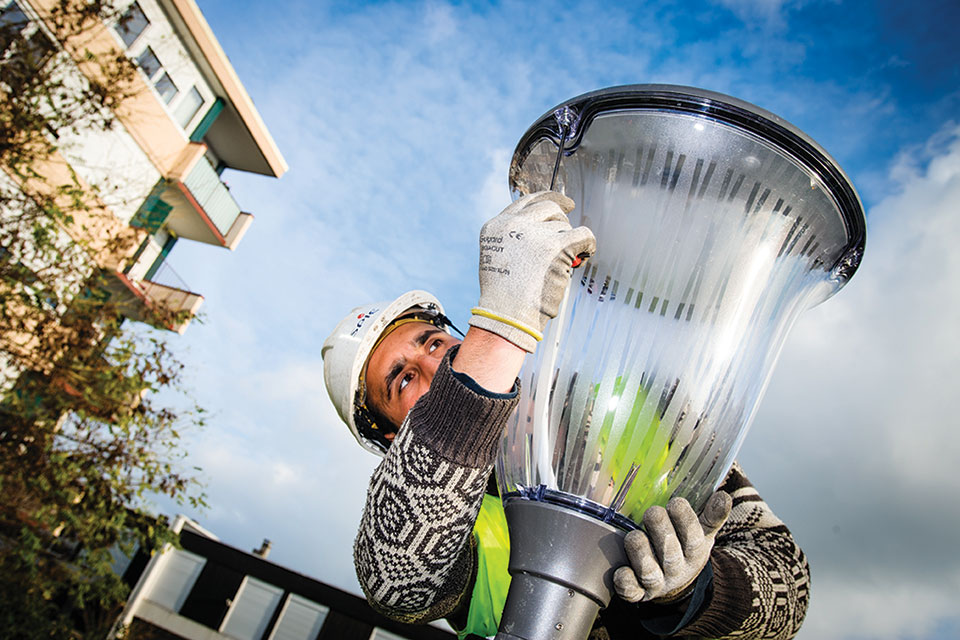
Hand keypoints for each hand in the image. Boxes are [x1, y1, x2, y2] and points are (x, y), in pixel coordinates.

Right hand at [468, 191, 595, 352]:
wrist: (507, 315)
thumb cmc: (506, 297)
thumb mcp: (499, 258)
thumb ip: (515, 239)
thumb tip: (545, 228)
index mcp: (496, 226)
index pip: (526, 201)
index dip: (549, 200)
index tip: (565, 203)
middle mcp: (513, 225)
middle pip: (549, 209)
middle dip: (562, 222)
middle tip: (568, 239)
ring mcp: (535, 234)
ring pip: (565, 226)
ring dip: (569, 243)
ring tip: (562, 265)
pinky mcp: (556, 246)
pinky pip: (583, 235)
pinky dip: (588, 245)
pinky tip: (584, 256)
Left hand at [613, 491, 731, 602]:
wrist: (677, 582)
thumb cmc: (686, 546)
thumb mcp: (703, 531)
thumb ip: (713, 515)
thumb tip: (724, 496)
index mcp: (694, 551)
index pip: (693, 537)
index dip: (684, 519)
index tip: (676, 503)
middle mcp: (676, 569)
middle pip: (670, 553)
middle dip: (660, 529)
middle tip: (653, 513)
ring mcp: (657, 581)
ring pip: (649, 571)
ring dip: (640, 552)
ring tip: (634, 536)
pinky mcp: (638, 591)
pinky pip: (631, 591)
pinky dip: (625, 583)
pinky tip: (620, 571)